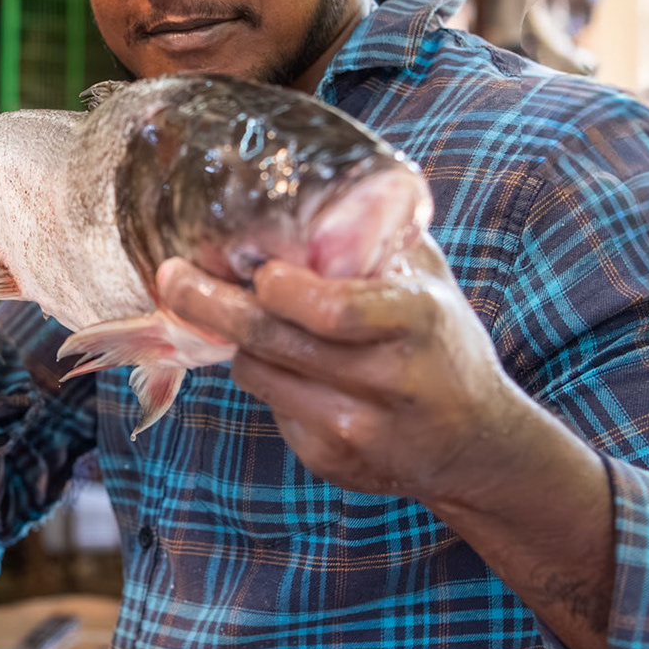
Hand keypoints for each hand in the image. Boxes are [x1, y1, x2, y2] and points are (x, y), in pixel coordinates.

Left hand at [156, 238, 532, 505]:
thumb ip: (376, 239)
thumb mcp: (431, 282)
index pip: (332, 310)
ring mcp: (356, 429)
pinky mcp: (331, 460)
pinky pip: (270, 406)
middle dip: (210, 304)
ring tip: (252, 318)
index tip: (257, 269)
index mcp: (416, 322)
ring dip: (243, 342)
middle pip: (272, 341)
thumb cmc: (444, 345)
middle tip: (172, 276)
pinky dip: (272, 379)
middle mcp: (386, 381)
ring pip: (258, 373)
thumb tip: (311, 188)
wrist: (477, 446)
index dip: (281, 290)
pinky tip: (300, 370)